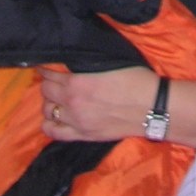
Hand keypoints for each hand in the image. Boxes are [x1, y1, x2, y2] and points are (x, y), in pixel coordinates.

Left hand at [38, 66, 157, 142]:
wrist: (151, 107)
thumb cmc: (134, 80)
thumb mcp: (108, 63)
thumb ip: (86, 63)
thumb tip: (73, 59)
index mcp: (77, 82)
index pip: (48, 74)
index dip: (46, 69)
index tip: (47, 67)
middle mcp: (72, 102)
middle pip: (45, 92)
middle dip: (48, 84)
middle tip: (55, 81)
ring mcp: (76, 121)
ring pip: (47, 112)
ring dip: (50, 103)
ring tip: (58, 99)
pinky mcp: (83, 135)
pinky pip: (54, 133)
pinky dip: (51, 124)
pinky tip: (57, 118)